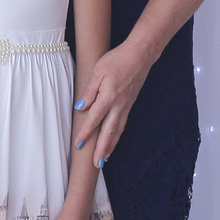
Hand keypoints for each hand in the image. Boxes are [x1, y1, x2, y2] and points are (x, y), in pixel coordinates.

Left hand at [73, 41, 149, 160]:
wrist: (140, 55)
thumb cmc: (116, 60)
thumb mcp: (97, 71)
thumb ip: (89, 91)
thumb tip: (80, 108)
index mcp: (109, 96)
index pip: (95, 119)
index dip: (86, 132)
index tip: (78, 144)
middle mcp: (119, 105)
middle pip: (109, 131)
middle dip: (101, 149)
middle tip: (95, 164)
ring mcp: (126, 106)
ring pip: (117, 131)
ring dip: (110, 146)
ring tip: (104, 160)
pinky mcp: (129, 105)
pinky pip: (122, 125)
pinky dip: (117, 136)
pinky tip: (113, 142)